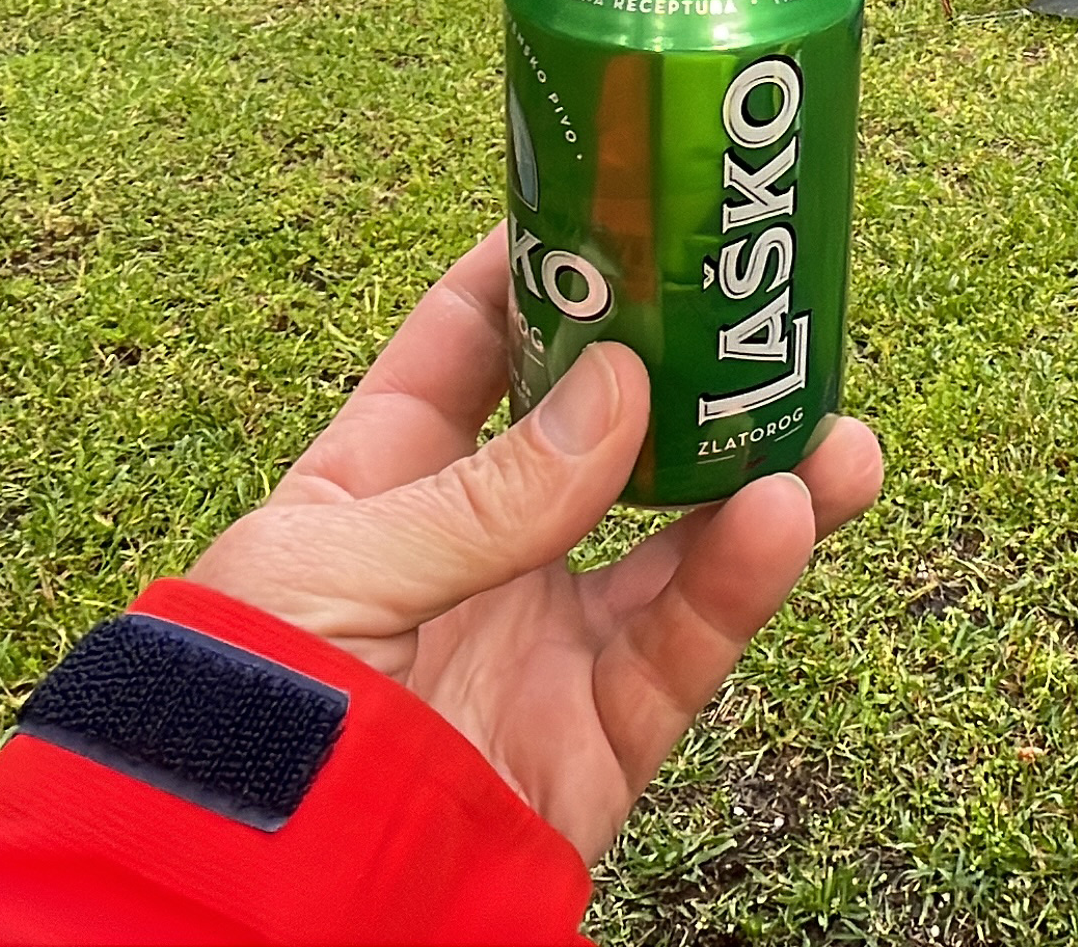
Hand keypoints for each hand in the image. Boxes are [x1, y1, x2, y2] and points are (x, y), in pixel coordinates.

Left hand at [186, 228, 884, 858]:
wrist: (253, 907)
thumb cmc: (244, 717)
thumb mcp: (329, 574)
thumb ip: (481, 493)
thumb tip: (623, 390)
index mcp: (377, 486)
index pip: (465, 348)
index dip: (540, 272)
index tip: (622, 200)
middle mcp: (473, 553)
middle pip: (604, 437)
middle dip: (689, 375)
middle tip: (766, 312)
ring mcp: (543, 642)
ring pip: (676, 539)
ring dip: (760, 476)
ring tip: (833, 426)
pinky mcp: (599, 735)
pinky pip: (686, 644)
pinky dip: (742, 581)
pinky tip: (785, 516)